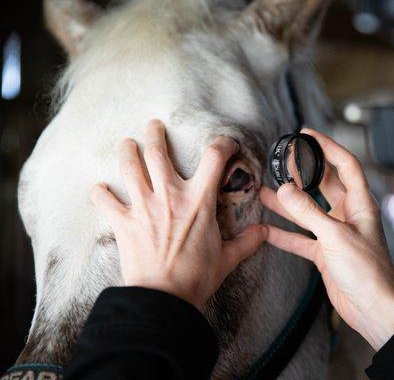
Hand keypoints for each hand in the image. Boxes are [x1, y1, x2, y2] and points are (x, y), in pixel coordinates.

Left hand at [90, 119, 266, 309]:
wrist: (163, 299)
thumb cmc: (196, 278)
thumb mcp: (228, 259)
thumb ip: (247, 242)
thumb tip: (263, 232)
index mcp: (199, 201)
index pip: (214, 157)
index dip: (222, 143)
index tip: (225, 143)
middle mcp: (169, 196)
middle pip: (158, 152)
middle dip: (155, 134)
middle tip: (153, 125)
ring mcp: (143, 207)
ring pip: (130, 167)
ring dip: (127, 151)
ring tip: (126, 143)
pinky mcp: (123, 223)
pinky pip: (105, 201)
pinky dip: (100, 193)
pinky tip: (99, 189)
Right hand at [260, 129, 393, 350]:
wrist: (373, 309)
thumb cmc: (367, 271)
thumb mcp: (335, 236)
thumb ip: (307, 212)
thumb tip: (284, 189)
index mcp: (360, 204)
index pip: (345, 164)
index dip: (327, 146)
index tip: (307, 134)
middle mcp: (348, 215)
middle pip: (324, 185)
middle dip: (303, 173)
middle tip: (280, 162)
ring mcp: (335, 234)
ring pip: (308, 212)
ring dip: (288, 203)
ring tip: (264, 190)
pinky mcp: (325, 253)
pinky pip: (301, 239)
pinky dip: (284, 234)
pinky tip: (265, 230)